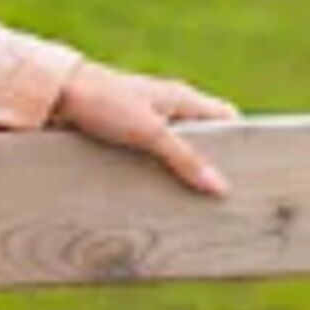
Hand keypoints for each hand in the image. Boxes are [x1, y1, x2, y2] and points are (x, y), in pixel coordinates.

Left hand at [48, 62, 239, 197]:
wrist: (52, 96)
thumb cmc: (105, 101)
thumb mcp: (150, 132)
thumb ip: (186, 159)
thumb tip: (221, 188)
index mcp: (183, 98)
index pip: (227, 118)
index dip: (243, 141)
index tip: (256, 172)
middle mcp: (167, 110)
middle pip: (202, 142)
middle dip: (211, 169)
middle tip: (225, 205)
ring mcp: (144, 125)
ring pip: (173, 156)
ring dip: (180, 180)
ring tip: (192, 214)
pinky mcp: (122, 140)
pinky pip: (147, 164)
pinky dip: (154, 181)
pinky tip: (155, 205)